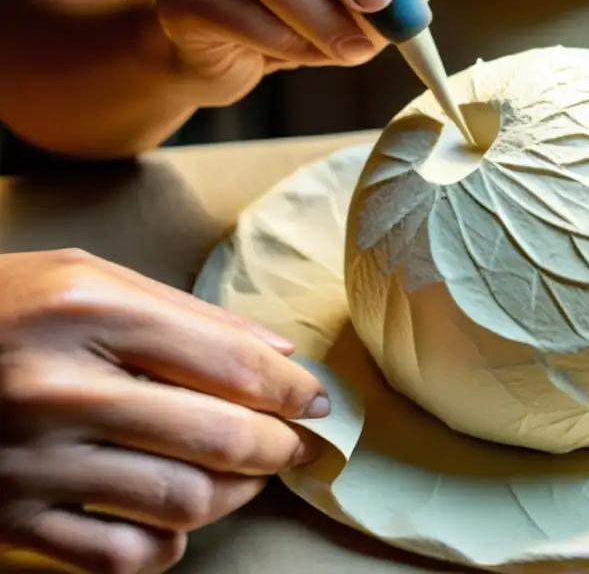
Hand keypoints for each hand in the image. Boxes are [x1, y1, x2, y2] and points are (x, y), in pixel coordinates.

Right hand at [0, 249, 327, 573]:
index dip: (292, 387)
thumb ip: (187, 313)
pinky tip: (176, 526)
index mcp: (85, 309)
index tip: (320, 401)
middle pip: (215, 436)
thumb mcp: (88, 279)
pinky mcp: (6, 519)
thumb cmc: (1, 307)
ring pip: (178, 501)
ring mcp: (29, 460)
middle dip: (279, 446)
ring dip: (235, 495)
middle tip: (299, 445)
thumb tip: (278, 352)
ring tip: (249, 478)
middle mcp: (57, 386)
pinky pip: (115, 558)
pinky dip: (165, 548)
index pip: (228, 360)